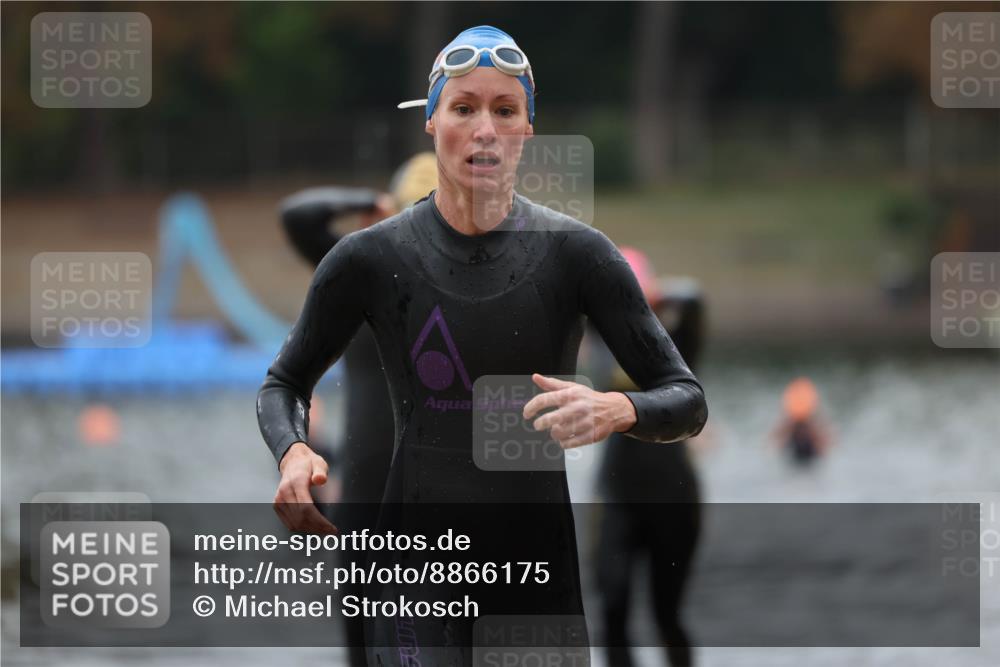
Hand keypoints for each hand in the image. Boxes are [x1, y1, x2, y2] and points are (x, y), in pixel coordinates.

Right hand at [273, 442, 337, 533]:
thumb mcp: (318, 463)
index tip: (331, 527)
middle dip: (317, 528)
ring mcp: (279, 500)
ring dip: (310, 530)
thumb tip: (321, 480)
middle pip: (300, 518)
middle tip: (330, 531)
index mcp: (295, 482)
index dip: (319, 521)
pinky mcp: (277, 505)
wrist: (292, 461)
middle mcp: (284, 493)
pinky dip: (301, 528)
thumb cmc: (308, 464)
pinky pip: (288, 523)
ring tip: (323, 531)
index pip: (306, 508)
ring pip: (294, 523)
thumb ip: (321, 472)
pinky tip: (312, 528)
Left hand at [522, 373, 637, 448]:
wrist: (614, 409)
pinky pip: (568, 444)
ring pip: (559, 433)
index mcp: (570, 394)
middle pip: (551, 419)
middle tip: (538, 425)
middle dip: (540, 424)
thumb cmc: (588, 398)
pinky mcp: (590, 435)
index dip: (532, 407)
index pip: (545, 399)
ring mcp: (585, 422)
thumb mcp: (572, 388)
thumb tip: (535, 377)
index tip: (526, 414)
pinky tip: (565, 438)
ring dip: (554, 433)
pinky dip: (563, 442)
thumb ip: (552, 384)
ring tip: (557, 430)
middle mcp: (577, 408)